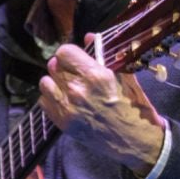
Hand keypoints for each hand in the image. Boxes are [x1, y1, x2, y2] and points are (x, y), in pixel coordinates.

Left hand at [39, 39, 166, 171]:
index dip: (71, 53)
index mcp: (95, 76)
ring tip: (68, 87)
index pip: (64, 52)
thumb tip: (89, 36)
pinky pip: (44, 102)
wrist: (135, 141)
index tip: (77, 58)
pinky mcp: (63, 123)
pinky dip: (52, 99)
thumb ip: (105, 55)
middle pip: (54, 65)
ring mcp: (68, 108)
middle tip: (75, 73)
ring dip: (55, 82)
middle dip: (64, 66)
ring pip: (45, 82)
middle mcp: (78, 90)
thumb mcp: (126, 77)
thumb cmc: (134, 108)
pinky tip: (66, 101)